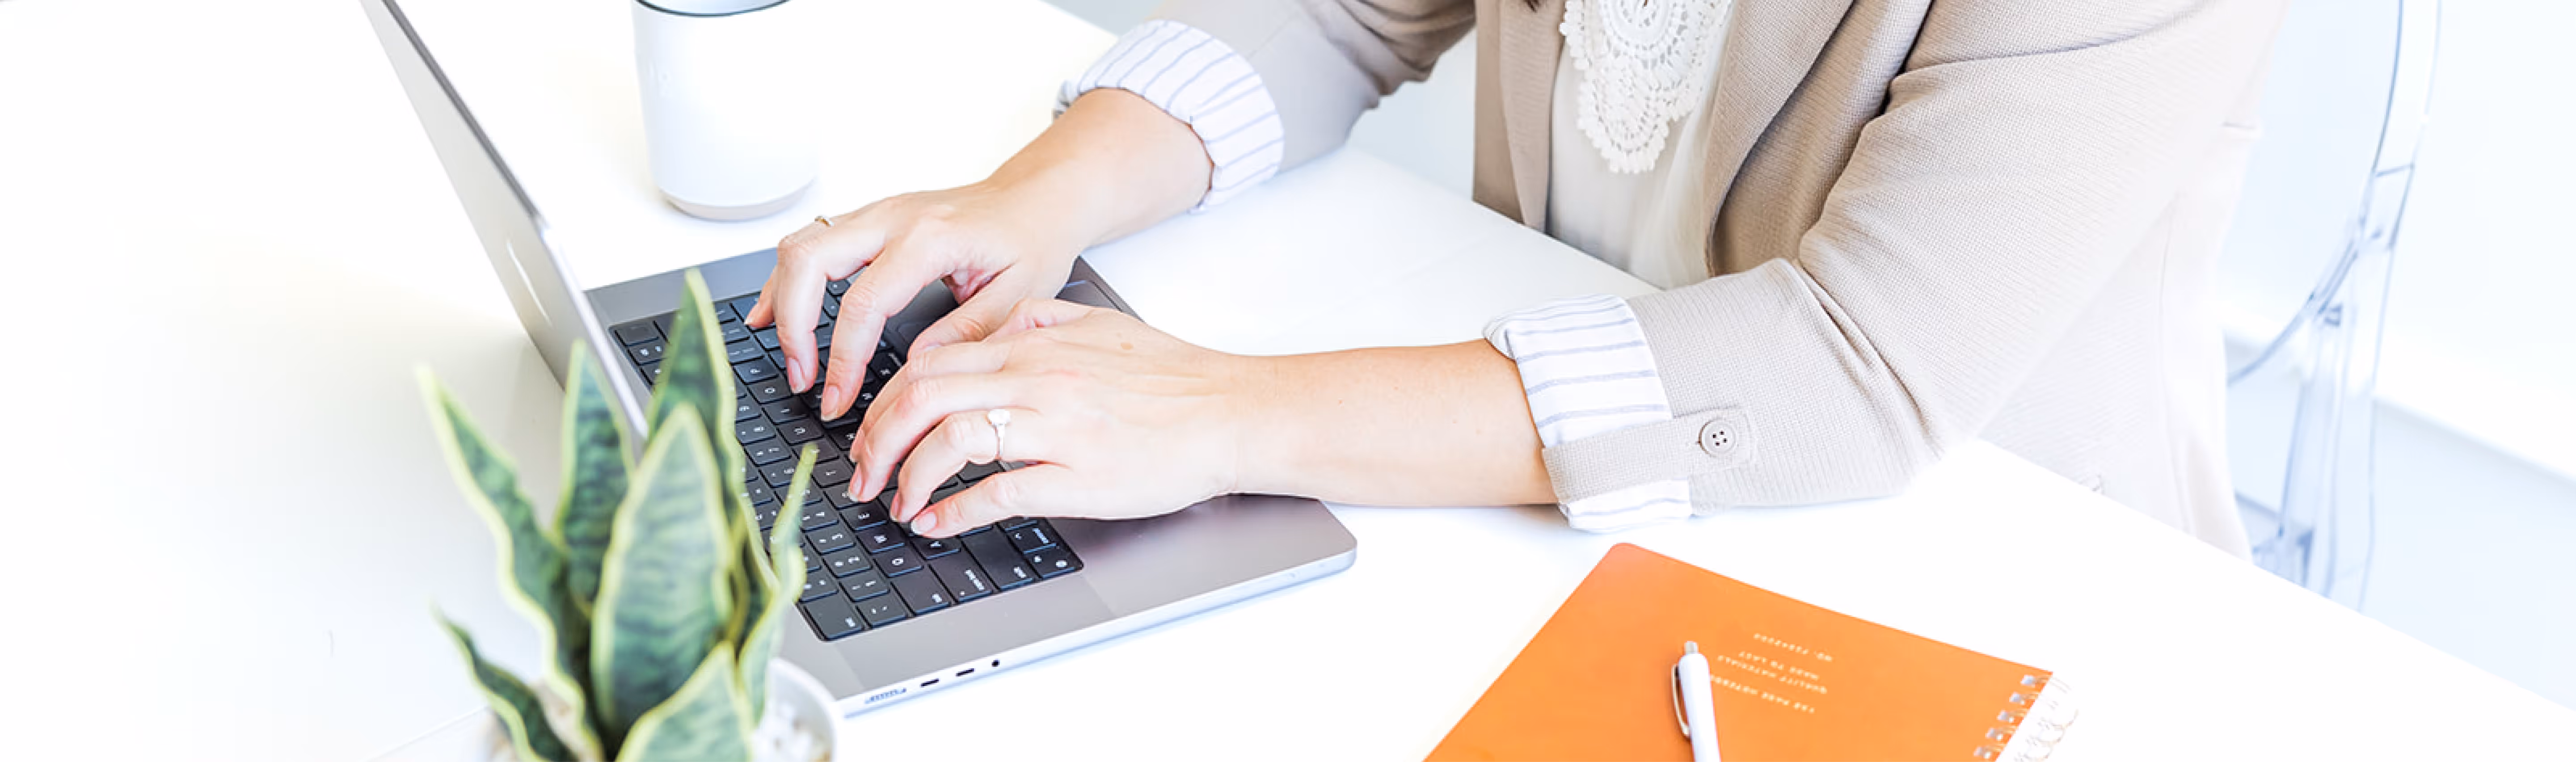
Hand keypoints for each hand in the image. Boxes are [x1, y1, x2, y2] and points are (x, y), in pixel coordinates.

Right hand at [740, 88, 1213, 422]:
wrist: (1036, 199)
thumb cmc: (1031, 242)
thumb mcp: (1019, 296)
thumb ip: (967, 332)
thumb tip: (916, 370)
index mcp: (930, 239)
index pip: (863, 304)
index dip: (842, 359)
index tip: (837, 401)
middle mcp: (893, 217)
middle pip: (809, 261)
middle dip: (793, 326)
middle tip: (803, 379)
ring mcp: (876, 212)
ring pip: (800, 244)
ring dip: (781, 299)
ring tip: (786, 354)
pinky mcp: (870, 218)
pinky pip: (811, 239)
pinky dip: (788, 277)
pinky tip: (776, 310)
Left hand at [847, 299, 1255, 536]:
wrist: (1232, 413)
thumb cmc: (1175, 377)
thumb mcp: (1100, 324)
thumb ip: (1042, 321)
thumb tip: (998, 330)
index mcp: (1036, 346)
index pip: (930, 362)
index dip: (886, 398)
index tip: (874, 427)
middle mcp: (1038, 380)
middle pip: (923, 397)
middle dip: (877, 439)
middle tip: (863, 472)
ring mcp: (1056, 430)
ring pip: (950, 442)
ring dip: (907, 476)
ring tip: (896, 501)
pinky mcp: (1077, 477)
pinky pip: (995, 493)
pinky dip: (952, 511)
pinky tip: (936, 522)